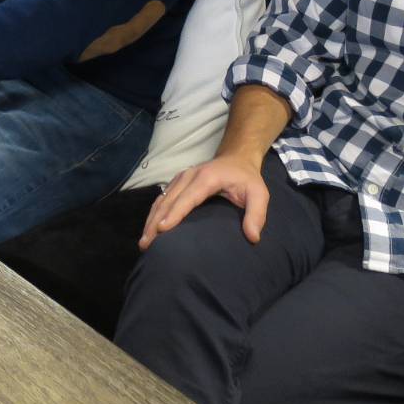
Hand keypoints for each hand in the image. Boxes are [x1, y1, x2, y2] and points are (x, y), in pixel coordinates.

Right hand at [138, 153, 268, 248]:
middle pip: (168, 201)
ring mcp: (180, 178)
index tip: (162, 229)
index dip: (174, 214)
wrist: (236, 158)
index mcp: (207, 178)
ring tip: (144, 241)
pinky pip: (161, 199)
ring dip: (150, 220)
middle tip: (146, 244)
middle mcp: (189, 176)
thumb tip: (252, 237)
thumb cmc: (247, 179)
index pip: (187, 198)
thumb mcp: (259, 194)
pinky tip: (149, 229)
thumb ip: (257, 214)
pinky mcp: (176, 183)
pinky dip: (153, 214)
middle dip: (155, 222)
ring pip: (161, 200)